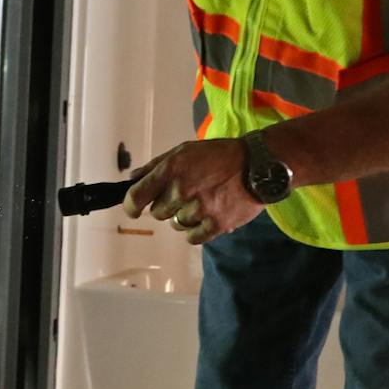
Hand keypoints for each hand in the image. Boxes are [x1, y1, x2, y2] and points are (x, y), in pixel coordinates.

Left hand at [123, 138, 261, 245]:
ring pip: (176, 225)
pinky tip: (206, 217)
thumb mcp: (185, 150)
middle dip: (167, 205)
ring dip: (184, 217)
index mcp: (171, 170)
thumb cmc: (219, 155)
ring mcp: (198, 209)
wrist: (257, 165)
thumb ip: (156, 165)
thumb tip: (133, 178)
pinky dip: (196, 230)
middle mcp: (181, 190)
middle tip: (186, 194)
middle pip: (158, 212)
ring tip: (202, 202)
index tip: (134, 209)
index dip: (131, 205)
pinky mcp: (215, 225)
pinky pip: (191, 237)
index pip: (136, 196)